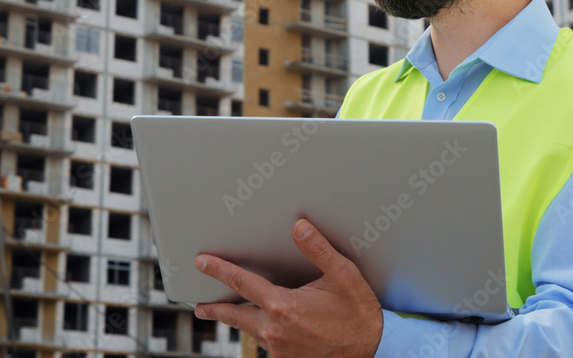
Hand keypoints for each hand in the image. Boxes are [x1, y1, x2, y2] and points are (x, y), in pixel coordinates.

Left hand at [194, 218, 382, 356]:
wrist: (371, 352)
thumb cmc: (358, 314)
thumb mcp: (343, 275)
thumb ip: (318, 249)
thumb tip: (299, 227)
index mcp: (283, 306)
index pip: (241, 283)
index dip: (219, 271)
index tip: (202, 262)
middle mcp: (275, 330)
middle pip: (235, 316)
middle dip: (215, 310)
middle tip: (201, 307)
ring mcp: (279, 349)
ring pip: (252, 331)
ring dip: (240, 321)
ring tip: (229, 314)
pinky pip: (268, 344)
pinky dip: (263, 334)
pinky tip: (267, 329)